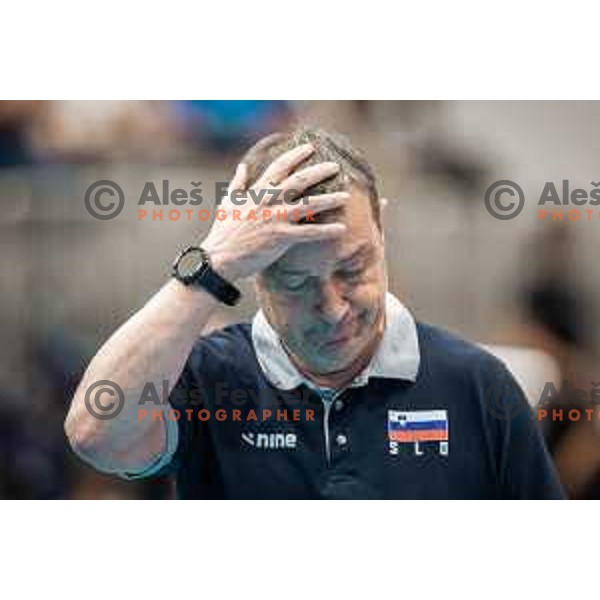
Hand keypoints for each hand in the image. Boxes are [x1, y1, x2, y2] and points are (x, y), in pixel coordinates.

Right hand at [202, 143, 347, 280]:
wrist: (220, 258)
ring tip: (347, 196)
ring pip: (309, 204)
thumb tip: (243, 166)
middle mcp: (268, 201)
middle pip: (299, 180)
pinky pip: (309, 233)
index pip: (279, 167)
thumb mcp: (228, 202)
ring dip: (330, 199)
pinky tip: (341, 229)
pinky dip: (326, 231)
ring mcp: (275, 218)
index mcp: (257, 191)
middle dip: (319, 171)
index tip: (310, 148)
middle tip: (336, 166)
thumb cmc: (223, 232)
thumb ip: (238, 183)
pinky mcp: (280, 237)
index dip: (296, 155)